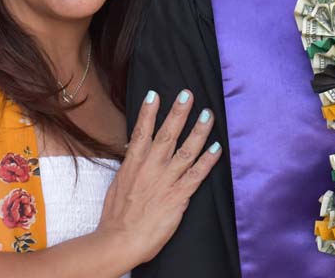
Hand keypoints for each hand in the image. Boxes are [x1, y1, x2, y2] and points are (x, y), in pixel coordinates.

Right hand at [95, 89, 221, 268]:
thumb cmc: (117, 215)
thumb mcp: (119, 183)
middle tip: (188, 94)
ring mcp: (166, 181)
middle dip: (178, 113)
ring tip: (208, 114)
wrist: (120, 240)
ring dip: (199, 131)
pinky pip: (197, 174)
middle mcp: (151, 168)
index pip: (141, 132)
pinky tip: (217, 147)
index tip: (155, 94)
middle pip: (167, 135)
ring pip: (186, 150)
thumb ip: (132, 166)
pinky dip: (208, 160)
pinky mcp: (179, 196)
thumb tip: (136, 150)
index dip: (149, 112)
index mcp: (134, 164)